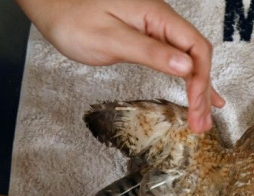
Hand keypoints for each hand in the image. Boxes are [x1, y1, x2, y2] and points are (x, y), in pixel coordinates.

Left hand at [16, 0, 224, 132]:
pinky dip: (189, 80)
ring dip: (197, 91)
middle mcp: (162, 20)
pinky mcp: (148, 38)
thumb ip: (149, 52)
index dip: (201, 80)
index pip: (196, 49)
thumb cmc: (72, 18)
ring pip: (189, 61)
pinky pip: (177, 60)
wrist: (51, 4)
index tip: (195, 106)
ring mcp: (157, 29)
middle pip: (197, 57)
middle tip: (201, 124)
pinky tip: (199, 96)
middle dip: (202, 92)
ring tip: (201, 120)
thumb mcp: (110, 39)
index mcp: (157, 16)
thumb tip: (185, 66)